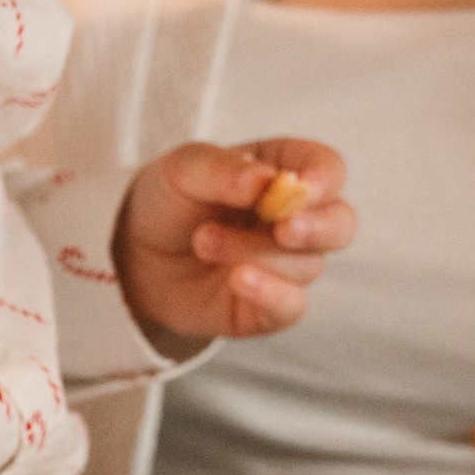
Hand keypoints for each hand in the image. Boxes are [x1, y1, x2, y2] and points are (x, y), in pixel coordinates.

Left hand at [113, 139, 352, 356]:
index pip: (327, 170)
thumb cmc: (168, 201)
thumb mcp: (182, 170)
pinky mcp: (270, 306)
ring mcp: (287, 265)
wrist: (134, 256)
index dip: (324, 178)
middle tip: (283, 228)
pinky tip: (238, 281)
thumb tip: (265, 180)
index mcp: (285, 170)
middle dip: (318, 228)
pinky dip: (269, 293)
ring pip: (305, 265)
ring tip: (204, 240)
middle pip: (341, 223)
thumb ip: (223, 169)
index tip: (301, 186)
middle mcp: (296, 218)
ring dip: (253, 252)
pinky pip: (291, 306)